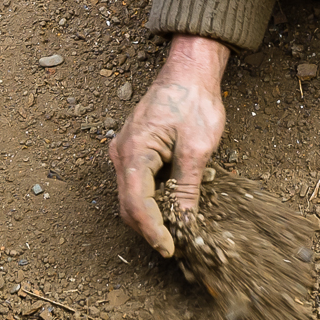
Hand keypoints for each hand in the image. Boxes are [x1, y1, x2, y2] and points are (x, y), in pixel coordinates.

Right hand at [109, 35, 229, 256]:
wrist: (189, 70)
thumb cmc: (194, 101)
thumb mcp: (197, 148)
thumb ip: (187, 188)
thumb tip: (185, 223)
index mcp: (134, 151)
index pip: (137, 204)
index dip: (152, 231)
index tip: (170, 249)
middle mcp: (122, 153)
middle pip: (129, 205)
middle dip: (150, 228)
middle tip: (176, 246)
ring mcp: (125, 151)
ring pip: (132, 196)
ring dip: (152, 216)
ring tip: (177, 229)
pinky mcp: (135, 150)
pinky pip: (138, 183)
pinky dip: (153, 199)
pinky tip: (174, 205)